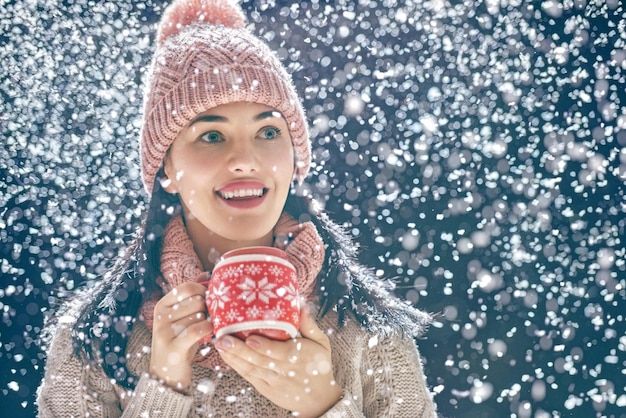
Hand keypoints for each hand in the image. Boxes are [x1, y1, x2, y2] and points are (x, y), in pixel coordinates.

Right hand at [149, 282, 212, 391]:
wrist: (166, 376)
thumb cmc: (179, 342)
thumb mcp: (183, 318)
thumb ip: (192, 297)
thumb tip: (206, 274)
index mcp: (162, 306)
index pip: (187, 287)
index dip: (204, 291)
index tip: (211, 301)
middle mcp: (160, 316)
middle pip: (195, 300)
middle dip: (209, 307)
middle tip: (214, 316)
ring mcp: (165, 332)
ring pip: (198, 315)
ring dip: (210, 320)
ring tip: (213, 326)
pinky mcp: (173, 347)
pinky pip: (196, 330)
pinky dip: (208, 329)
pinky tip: (212, 333)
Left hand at [215, 305, 342, 416]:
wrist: (319, 399)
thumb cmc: (319, 365)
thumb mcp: (321, 343)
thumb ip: (309, 325)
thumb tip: (301, 304)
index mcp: (300, 357)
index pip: (280, 353)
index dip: (264, 347)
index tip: (250, 339)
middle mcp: (286, 370)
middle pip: (261, 361)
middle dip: (240, 350)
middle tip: (224, 338)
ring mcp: (274, 381)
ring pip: (252, 369)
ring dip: (234, 357)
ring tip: (219, 344)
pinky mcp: (266, 389)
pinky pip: (249, 377)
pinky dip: (236, 366)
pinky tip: (226, 356)